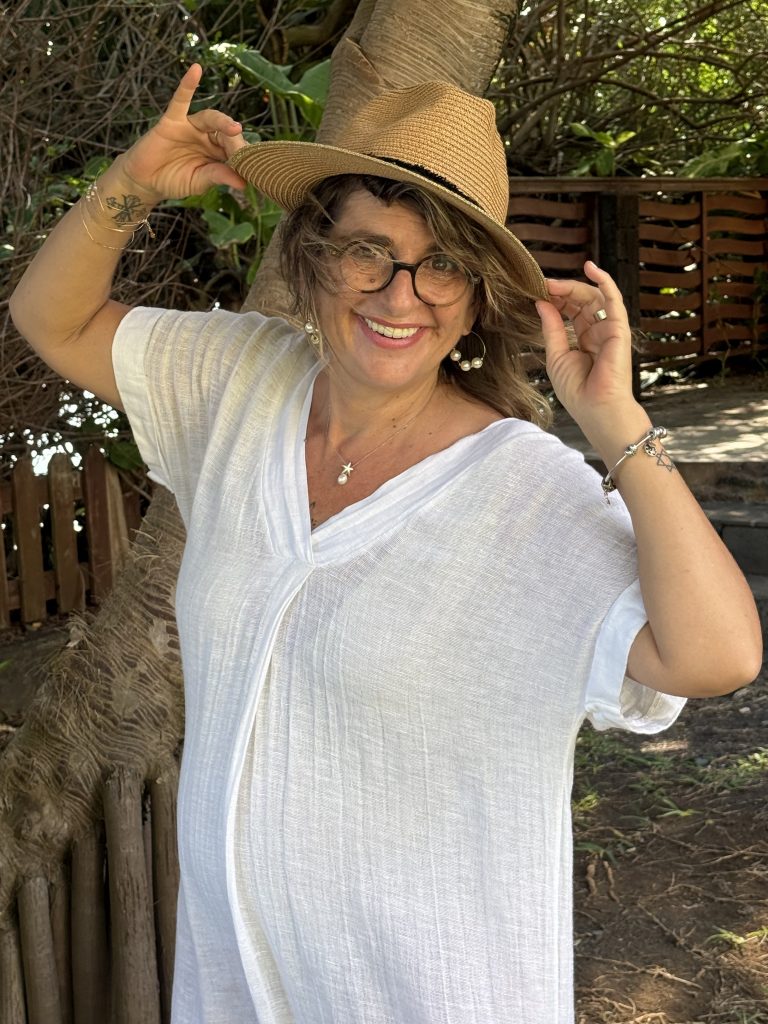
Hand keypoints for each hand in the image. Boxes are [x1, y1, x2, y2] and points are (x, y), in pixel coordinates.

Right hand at [113, 64, 247, 202]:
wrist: (146, 180)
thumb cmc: (174, 180)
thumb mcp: (198, 182)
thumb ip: (217, 177)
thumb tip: (243, 184)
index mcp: (218, 154)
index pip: (235, 151)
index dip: (243, 158)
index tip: (252, 170)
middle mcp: (208, 137)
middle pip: (227, 134)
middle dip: (235, 142)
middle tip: (244, 154)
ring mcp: (191, 127)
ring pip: (211, 119)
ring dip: (223, 122)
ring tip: (234, 129)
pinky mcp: (172, 120)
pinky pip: (181, 100)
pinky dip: (188, 85)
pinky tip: (196, 69)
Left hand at [536, 261, 644, 446]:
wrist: (596, 409)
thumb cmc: (577, 390)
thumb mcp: (556, 356)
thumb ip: (551, 328)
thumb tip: (542, 302)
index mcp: (583, 339)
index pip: (570, 311)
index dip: (555, 300)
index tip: (537, 292)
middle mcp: (598, 331)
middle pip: (581, 301)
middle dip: (562, 291)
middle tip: (542, 285)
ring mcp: (609, 329)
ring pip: (594, 297)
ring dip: (574, 287)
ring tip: (553, 284)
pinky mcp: (619, 328)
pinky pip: (614, 299)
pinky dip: (604, 281)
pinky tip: (591, 268)